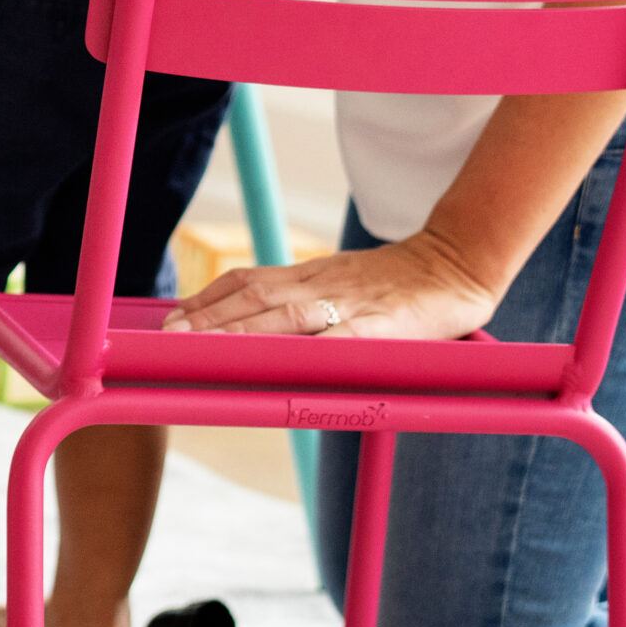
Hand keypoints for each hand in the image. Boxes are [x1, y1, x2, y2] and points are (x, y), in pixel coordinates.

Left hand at [164, 230, 499, 341]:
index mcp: (308, 275)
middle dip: (210, 318)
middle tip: (171, 335)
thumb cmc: (391, 283)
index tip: (172, 317)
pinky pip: (344, 338)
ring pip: (286, 317)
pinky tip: (285, 362)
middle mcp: (320, 286)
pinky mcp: (382, 326)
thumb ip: (300, 301)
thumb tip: (249, 325)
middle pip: (255, 299)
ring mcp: (350, 305)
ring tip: (205, 347)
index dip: (207, 299)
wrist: (455, 264)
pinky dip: (312, 349)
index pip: (246, 282)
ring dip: (241, 332)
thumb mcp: (337, 282)